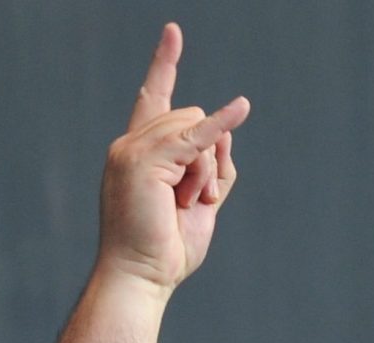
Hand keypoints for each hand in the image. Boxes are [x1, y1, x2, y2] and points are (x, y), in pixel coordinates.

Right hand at [96, 23, 249, 294]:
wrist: (140, 277)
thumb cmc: (165, 250)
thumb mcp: (200, 203)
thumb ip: (214, 168)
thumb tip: (224, 133)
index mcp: (140, 152)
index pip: (155, 98)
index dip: (164, 65)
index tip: (173, 32)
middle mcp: (131, 144)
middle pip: (191, 120)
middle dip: (207, 161)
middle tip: (190, 203)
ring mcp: (132, 150)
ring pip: (195, 132)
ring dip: (205, 175)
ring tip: (183, 206)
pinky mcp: (143, 161)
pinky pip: (194, 139)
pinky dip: (221, 125)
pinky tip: (242, 108)